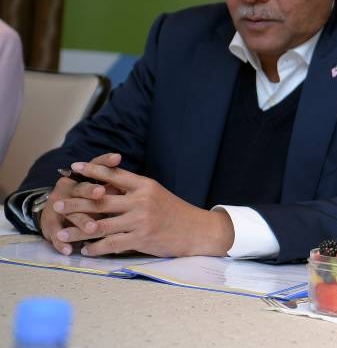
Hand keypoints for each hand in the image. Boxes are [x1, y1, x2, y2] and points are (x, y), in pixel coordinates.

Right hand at [39, 152, 122, 254]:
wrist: (58, 210)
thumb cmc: (90, 200)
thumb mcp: (103, 188)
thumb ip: (113, 179)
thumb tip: (123, 161)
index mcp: (83, 176)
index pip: (95, 165)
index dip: (105, 161)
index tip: (117, 157)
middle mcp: (68, 187)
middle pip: (80, 188)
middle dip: (91, 191)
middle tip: (101, 193)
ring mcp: (57, 205)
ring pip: (70, 213)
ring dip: (82, 220)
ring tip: (93, 228)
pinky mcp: (51, 224)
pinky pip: (55, 234)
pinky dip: (62, 243)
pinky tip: (68, 250)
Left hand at [50, 160, 234, 257]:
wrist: (197, 230)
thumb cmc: (174, 211)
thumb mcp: (156, 194)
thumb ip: (133, 191)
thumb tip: (107, 188)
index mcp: (145, 185)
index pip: (114, 175)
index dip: (93, 170)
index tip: (75, 167)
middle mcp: (141, 201)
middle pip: (101, 199)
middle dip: (77, 201)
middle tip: (58, 202)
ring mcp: (140, 220)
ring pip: (101, 225)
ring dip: (78, 229)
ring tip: (61, 231)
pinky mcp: (141, 239)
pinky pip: (111, 244)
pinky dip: (95, 248)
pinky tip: (85, 250)